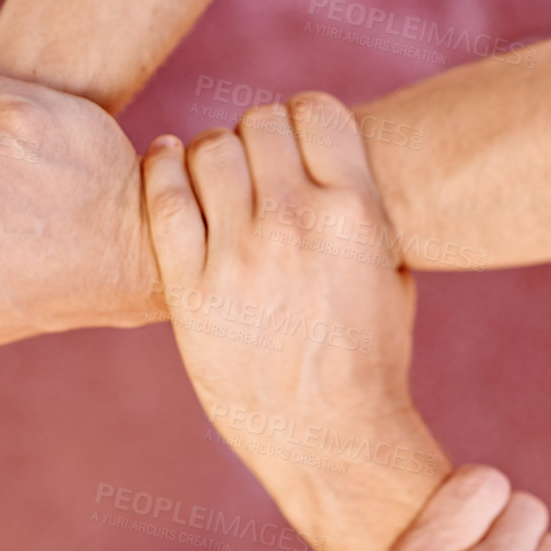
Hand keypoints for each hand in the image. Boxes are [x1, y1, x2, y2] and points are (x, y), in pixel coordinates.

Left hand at [143, 94, 414, 434]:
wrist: (331, 439)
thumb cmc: (366, 359)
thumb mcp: (389, 269)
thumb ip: (358, 207)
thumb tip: (325, 158)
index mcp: (354, 213)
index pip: (313, 112)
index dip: (298, 123)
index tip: (290, 148)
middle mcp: (295, 225)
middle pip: (257, 125)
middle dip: (254, 141)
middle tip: (249, 172)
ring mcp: (238, 259)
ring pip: (208, 152)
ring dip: (209, 156)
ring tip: (212, 181)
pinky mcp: (192, 293)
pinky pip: (164, 200)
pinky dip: (161, 170)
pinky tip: (167, 166)